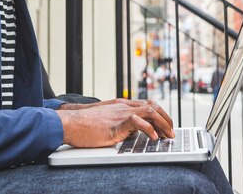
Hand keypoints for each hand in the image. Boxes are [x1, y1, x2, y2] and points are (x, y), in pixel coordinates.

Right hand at [56, 100, 173, 147]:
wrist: (70, 122)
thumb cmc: (83, 125)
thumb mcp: (106, 122)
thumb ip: (119, 124)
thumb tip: (130, 133)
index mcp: (121, 105)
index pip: (147, 105)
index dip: (160, 115)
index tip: (166, 126)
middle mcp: (124, 106)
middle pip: (153, 107)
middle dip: (166, 119)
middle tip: (171, 133)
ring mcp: (121, 112)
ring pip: (150, 112)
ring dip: (163, 124)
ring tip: (168, 136)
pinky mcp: (117, 122)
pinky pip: (138, 122)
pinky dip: (149, 130)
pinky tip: (153, 138)